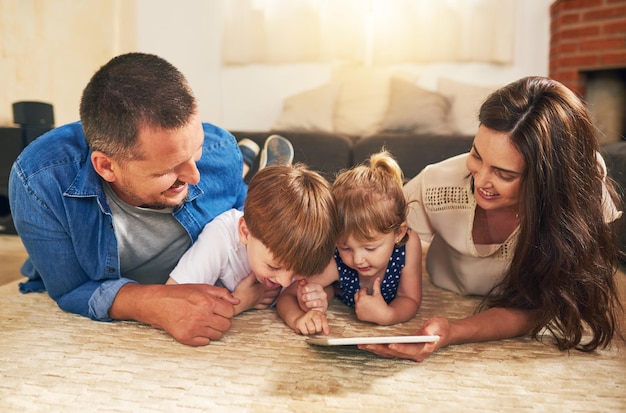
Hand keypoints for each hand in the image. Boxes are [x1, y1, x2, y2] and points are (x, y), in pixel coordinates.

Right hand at [111, 283, 239, 346]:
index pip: (231, 312)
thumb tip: (237, 301)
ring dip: (214, 329)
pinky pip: (205, 342)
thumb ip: (221, 293)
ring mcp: (194, 329)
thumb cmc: (179, 294)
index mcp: (207, 302)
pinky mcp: (186, 338)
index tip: (220, 309)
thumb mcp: (201, 287)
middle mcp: (202, 316)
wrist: (156, 304)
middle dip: (222, 321)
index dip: (227, 310)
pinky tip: (197, 328)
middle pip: (226, 325)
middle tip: (213, 316)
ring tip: (205, 322)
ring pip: (217, 335)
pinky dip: (204, 337)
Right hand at [232, 272, 281, 313]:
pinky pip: (265, 306)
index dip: (278, 283)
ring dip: (275, 297)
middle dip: (279, 289)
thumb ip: (253, 275)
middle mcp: (262, 295)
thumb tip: (258, 268)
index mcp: (261, 289)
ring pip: (271, 300)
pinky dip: (268, 304)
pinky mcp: (255, 306)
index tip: (281, 280)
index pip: (272, 286)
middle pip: (274, 293)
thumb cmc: (241, 292)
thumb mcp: (246, 281)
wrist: (236, 303)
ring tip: (277, 293)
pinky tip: (269, 302)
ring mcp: (259, 301)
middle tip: (281, 286)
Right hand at [294, 310, 329, 335]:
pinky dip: (306, 333)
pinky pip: (305, 331)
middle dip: (318, 329)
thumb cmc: (311, 322)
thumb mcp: (319, 321)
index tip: (327, 333)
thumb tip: (327, 333)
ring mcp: (304, 317)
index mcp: (317, 313)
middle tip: (315, 329)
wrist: (299, 320)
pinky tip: (305, 329)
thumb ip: (324, 326)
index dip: (325, 327)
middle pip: (318, 323)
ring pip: (311, 329)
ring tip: (309, 329)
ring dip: (311, 332)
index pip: (323, 320)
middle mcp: (311, 313)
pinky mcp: (299, 322)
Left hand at [296, 279, 328, 312]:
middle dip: (304, 298)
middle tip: (304, 299)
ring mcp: (324, 302)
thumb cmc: (306, 298)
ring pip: (313, 303)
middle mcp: (323, 293)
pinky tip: (311, 308)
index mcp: (318, 286)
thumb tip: (301, 281)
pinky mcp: (324, 309)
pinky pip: (315, 310)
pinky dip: (311, 310)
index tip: (303, 292)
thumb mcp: (302, 291)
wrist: (309, 308)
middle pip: (308, 296)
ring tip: (307, 304)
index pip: (306, 288)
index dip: (302, 291)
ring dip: (307, 304)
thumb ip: (301, 284)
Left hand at [353, 277, 389, 323]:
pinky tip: (366, 308)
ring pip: (356, 303)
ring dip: (360, 301)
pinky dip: (360, 308)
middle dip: (360, 294)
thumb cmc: (381, 304)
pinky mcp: (359, 316)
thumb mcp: (377, 294)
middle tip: (365, 294)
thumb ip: (376, 285)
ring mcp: (358, 311)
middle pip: (356, 296)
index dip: (365, 289)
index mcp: (362, 298)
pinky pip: (358, 310)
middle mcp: (358, 304)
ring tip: (367, 302)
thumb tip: (377, 278)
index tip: (367, 290)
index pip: (361, 291)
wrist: (384, 315)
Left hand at [358, 316, 449, 361]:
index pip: (410, 350)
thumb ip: (433, 328)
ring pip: (389, 353)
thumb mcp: (439, 325)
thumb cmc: (441, 328)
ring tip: (361, 344)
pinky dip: (378, 348)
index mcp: (424, 349)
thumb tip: (427, 331)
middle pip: (395, 353)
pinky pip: (389, 351)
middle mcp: (415, 354)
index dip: (400, 348)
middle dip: (380, 348)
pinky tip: (367, 344)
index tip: (390, 344)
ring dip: (375, 349)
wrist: (443, 333)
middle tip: (366, 344)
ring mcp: (408, 353)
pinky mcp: (403, 350)